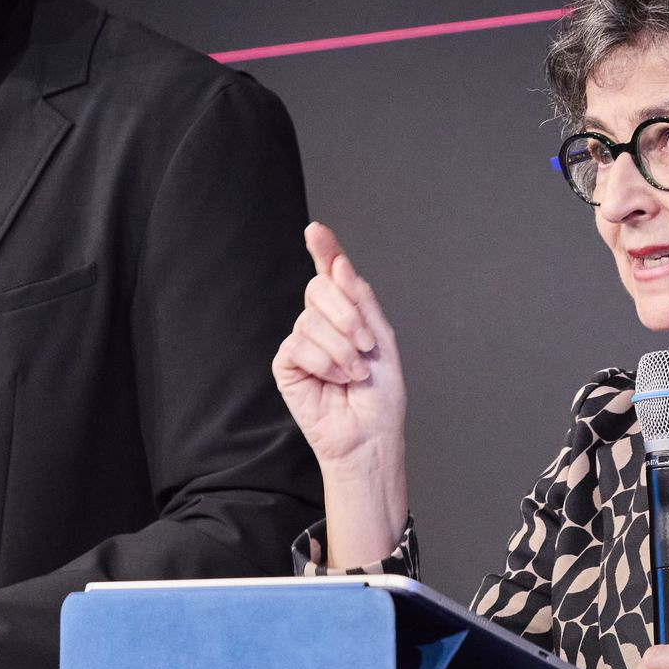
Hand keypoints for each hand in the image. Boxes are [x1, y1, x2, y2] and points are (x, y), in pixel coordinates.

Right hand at [273, 221, 408, 565]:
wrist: (370, 436)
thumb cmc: (380, 396)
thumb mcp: (382, 339)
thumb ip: (360, 300)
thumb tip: (338, 264)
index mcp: (347, 314)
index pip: (331, 274)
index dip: (324, 250)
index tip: (316, 232)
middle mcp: (321, 323)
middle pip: (320, 288)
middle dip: (349, 316)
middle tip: (366, 347)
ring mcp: (301, 343)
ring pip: (311, 320)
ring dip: (342, 349)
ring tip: (354, 374)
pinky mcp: (286, 365)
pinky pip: (299, 346)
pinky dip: (325, 363)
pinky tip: (336, 381)